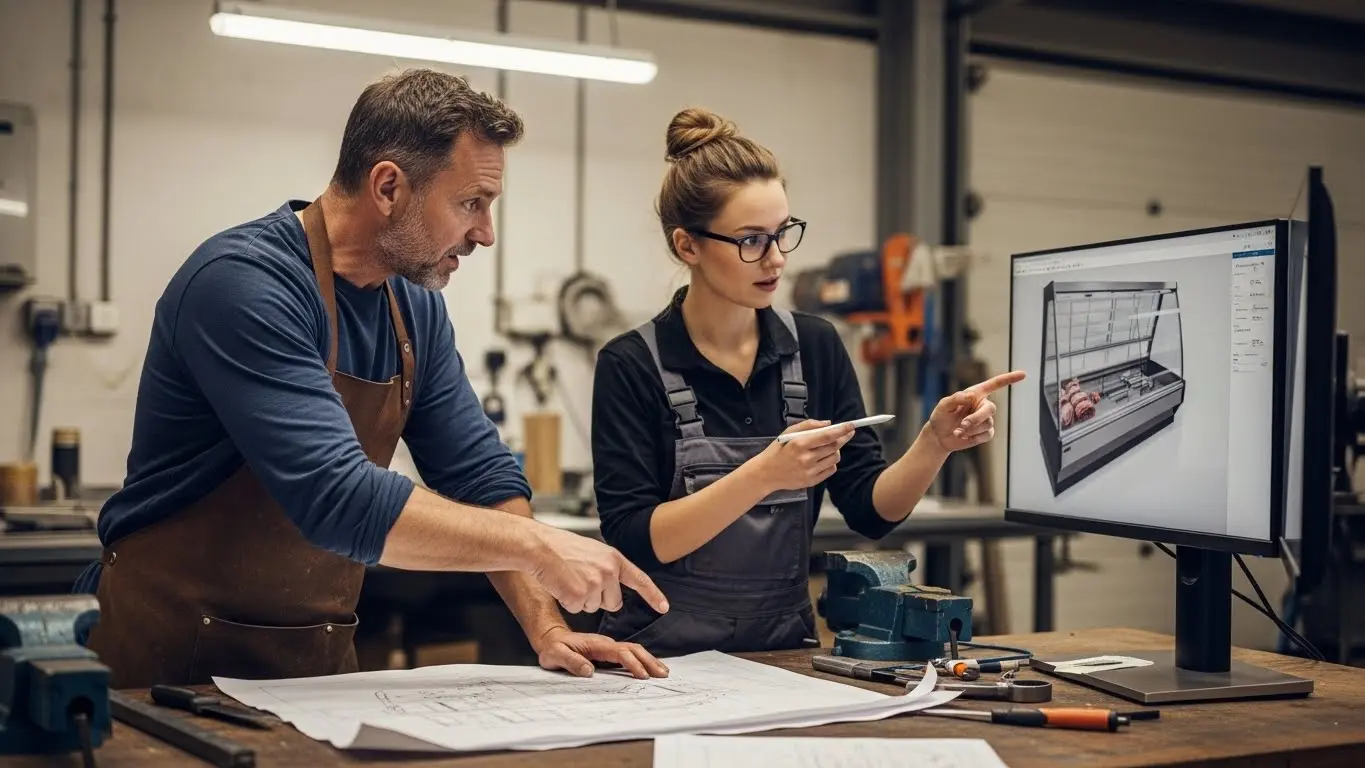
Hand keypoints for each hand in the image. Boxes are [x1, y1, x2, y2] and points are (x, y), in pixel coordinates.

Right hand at [526, 524, 669, 615]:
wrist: (539, 546)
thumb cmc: (561, 547)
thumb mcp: (593, 551)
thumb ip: (608, 567)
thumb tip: (614, 587)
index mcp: (614, 559)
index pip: (640, 580)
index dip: (653, 595)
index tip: (664, 607)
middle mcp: (609, 571)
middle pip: (613, 602)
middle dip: (599, 598)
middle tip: (581, 580)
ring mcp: (595, 584)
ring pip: (594, 607)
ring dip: (581, 599)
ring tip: (569, 578)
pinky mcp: (578, 595)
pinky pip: (577, 609)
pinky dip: (567, 601)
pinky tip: (561, 585)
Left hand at [532, 627, 669, 679]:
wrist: (550, 637)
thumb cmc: (552, 648)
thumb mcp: (555, 655)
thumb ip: (571, 662)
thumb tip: (589, 671)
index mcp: (596, 644)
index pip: (620, 653)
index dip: (632, 664)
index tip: (642, 676)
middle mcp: (605, 644)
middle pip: (633, 649)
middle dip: (649, 661)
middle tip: (663, 674)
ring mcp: (607, 647)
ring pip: (633, 650)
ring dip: (648, 660)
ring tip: (662, 672)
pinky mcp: (607, 652)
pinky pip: (628, 654)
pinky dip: (641, 660)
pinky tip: (649, 668)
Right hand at [753, 419, 854, 491]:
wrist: (766, 473)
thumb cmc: (777, 451)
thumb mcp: (788, 432)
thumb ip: (808, 425)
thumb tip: (828, 424)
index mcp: (799, 444)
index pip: (827, 436)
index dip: (841, 430)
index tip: (851, 426)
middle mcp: (806, 458)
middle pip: (834, 447)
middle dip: (842, 438)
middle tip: (847, 433)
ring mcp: (809, 471)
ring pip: (834, 458)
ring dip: (835, 451)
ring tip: (825, 448)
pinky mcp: (812, 481)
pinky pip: (831, 470)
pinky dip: (830, 463)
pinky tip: (821, 459)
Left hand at [925, 371, 1025, 452]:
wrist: (939, 436)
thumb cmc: (940, 416)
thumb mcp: (943, 405)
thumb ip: (956, 398)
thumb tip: (971, 395)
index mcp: (976, 394)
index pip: (995, 384)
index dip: (1009, 379)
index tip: (1023, 374)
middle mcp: (982, 405)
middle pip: (991, 409)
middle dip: (976, 418)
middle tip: (962, 425)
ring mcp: (986, 420)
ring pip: (988, 423)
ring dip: (971, 429)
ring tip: (958, 431)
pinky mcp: (985, 433)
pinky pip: (987, 435)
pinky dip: (974, 437)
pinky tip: (963, 437)